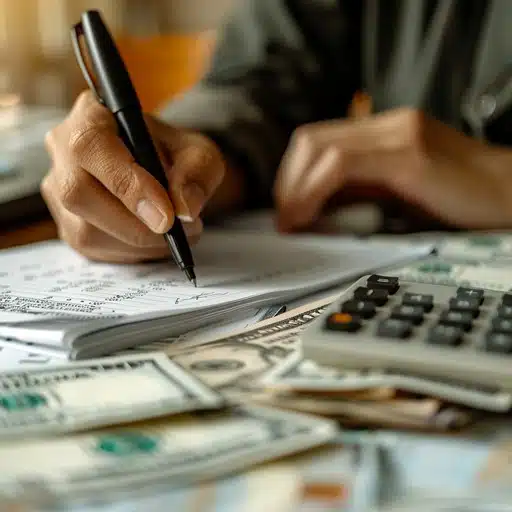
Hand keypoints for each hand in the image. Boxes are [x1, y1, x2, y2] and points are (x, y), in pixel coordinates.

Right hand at [42, 91, 224, 262]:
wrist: (162, 171)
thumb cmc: (174, 155)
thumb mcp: (199, 153)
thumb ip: (198, 172)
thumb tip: (185, 208)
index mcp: (92, 114)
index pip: (92, 146)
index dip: (128, 185)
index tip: (167, 217)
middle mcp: (63, 149)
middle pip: (78, 193)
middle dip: (135, 225)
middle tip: (177, 232)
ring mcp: (57, 189)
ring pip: (85, 230)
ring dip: (139, 244)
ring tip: (175, 235)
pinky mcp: (67, 223)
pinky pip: (93, 249)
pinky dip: (132, 253)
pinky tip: (155, 242)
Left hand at [274, 107, 511, 231]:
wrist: (511, 194)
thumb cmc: (459, 199)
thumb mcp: (398, 192)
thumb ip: (361, 192)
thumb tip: (315, 209)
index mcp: (385, 130)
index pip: (318, 139)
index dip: (292, 174)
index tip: (287, 209)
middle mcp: (389, 124)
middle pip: (310, 139)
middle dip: (287, 182)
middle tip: (285, 218)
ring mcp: (400, 135)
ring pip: (320, 148)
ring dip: (295, 188)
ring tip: (293, 222)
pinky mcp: (410, 156)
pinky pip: (342, 165)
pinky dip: (314, 192)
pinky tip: (310, 217)